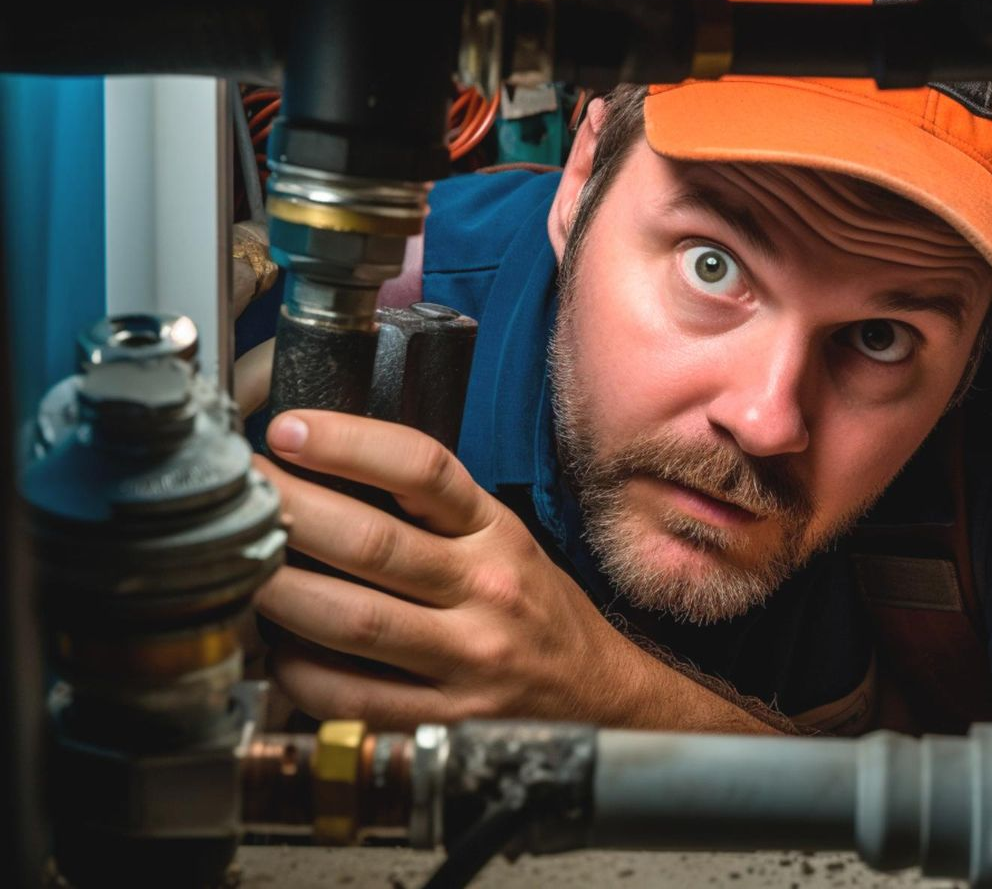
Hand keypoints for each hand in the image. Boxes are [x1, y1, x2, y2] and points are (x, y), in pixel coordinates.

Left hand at [252, 409, 694, 729]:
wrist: (598, 692)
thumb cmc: (534, 606)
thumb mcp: (502, 537)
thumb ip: (430, 512)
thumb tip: (320, 477)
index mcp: (496, 531)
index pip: (423, 469)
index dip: (349, 444)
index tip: (288, 429)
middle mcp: (485, 589)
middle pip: (373, 543)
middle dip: (291, 510)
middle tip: (239, 491)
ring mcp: (467, 658)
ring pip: (353, 621)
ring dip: (280, 591)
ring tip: (239, 563)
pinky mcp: (445, 717)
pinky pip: (351, 695)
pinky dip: (299, 669)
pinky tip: (276, 646)